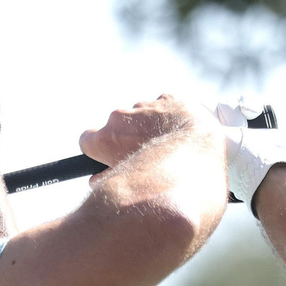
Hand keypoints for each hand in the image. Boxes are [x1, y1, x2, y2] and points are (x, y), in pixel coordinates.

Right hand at [78, 94, 218, 168]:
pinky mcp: (168, 98)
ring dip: (149, 127)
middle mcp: (120, 117)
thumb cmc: (160, 177)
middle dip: (127, 138)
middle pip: (116, 127)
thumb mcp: (126, 186)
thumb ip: (107, 180)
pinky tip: (180, 132)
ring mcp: (144, 105)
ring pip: (141, 116)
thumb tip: (97, 179)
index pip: (87, 139)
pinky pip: (164, 106)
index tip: (106, 157)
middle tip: (144, 155)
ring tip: (169, 145)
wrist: (198, 156)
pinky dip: (169, 117)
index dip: (97, 149)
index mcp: (106, 138)